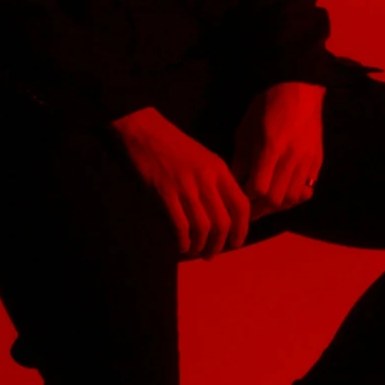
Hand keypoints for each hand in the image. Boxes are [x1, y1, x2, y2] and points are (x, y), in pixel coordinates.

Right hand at [111, 105, 252, 258]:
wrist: (142, 131)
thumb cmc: (171, 145)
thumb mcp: (202, 159)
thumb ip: (214, 182)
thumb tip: (221, 215)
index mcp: (219, 169)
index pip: (241, 205)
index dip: (242, 229)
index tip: (235, 242)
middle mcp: (206, 179)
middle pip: (223, 222)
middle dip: (219, 244)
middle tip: (211, 254)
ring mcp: (186, 186)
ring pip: (203, 227)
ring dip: (201, 246)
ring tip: (195, 252)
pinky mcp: (165, 193)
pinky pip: (181, 226)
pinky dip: (183, 242)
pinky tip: (180, 246)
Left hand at [230, 82, 325, 213]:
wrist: (299, 89)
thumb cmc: (266, 106)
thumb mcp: (246, 129)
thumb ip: (241, 159)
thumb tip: (234, 184)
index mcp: (271, 148)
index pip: (258, 189)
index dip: (246, 196)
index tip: (238, 194)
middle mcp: (292, 158)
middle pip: (276, 199)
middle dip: (259, 206)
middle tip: (249, 205)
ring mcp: (308, 161)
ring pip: (293, 198)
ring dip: (277, 203)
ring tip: (266, 200)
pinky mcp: (318, 162)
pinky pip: (307, 189)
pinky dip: (294, 195)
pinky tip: (283, 191)